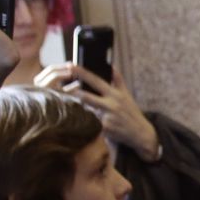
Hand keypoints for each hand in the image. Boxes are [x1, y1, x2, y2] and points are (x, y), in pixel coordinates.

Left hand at [36, 63, 160, 161]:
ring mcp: (108, 117)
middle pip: (87, 95)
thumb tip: (110, 65)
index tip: (70, 65)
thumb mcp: (126, 94)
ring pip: (86, 110)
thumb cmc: (131, 112)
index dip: (82, 72)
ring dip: (74, 106)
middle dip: (72, 90)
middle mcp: (111, 104)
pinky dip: (81, 120)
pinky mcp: (106, 130)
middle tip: (58, 85)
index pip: (96, 80)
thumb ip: (117, 79)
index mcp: (115, 93)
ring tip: (61, 102)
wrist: (141, 134)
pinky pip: (90, 123)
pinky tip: (72, 119)